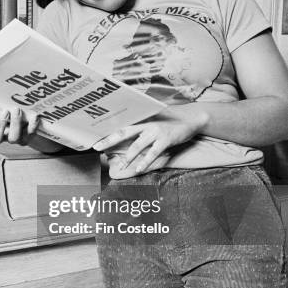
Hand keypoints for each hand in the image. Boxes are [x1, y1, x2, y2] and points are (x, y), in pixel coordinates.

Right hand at [0, 105, 39, 145]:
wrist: (27, 114)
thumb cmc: (9, 102)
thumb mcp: (0, 99)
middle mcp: (0, 135)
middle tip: (5, 112)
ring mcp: (14, 138)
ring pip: (13, 138)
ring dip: (15, 124)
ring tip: (17, 109)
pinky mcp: (27, 137)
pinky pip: (30, 135)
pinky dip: (32, 126)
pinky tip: (34, 116)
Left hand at [93, 105, 208, 173]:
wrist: (191, 119)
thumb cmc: (170, 122)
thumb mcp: (154, 119)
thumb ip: (141, 125)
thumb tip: (126, 131)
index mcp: (142, 119)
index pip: (122, 124)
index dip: (108, 131)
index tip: (96, 137)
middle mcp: (147, 123)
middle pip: (124, 131)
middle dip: (109, 140)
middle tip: (97, 147)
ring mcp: (156, 131)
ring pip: (137, 145)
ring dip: (127, 157)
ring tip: (120, 166)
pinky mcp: (166, 139)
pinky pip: (153, 152)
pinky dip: (145, 161)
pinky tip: (138, 168)